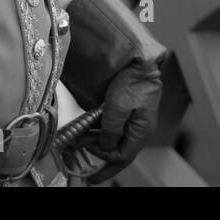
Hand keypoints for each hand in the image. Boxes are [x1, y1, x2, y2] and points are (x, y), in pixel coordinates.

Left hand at [75, 60, 162, 184]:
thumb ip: (111, 131)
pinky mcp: (130, 110)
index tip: (85, 148)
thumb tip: (106, 146)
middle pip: (120, 150)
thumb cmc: (132, 81)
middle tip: (78, 147)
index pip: (122, 156)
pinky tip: (90, 128)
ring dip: (98, 141)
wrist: (139, 60)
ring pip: (116, 138)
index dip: (103, 158)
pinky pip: (116, 127)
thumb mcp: (118, 107)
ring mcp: (136, 119)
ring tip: (80, 138)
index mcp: (141, 131)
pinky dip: (101, 130)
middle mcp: (141, 128)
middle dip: (98, 153)